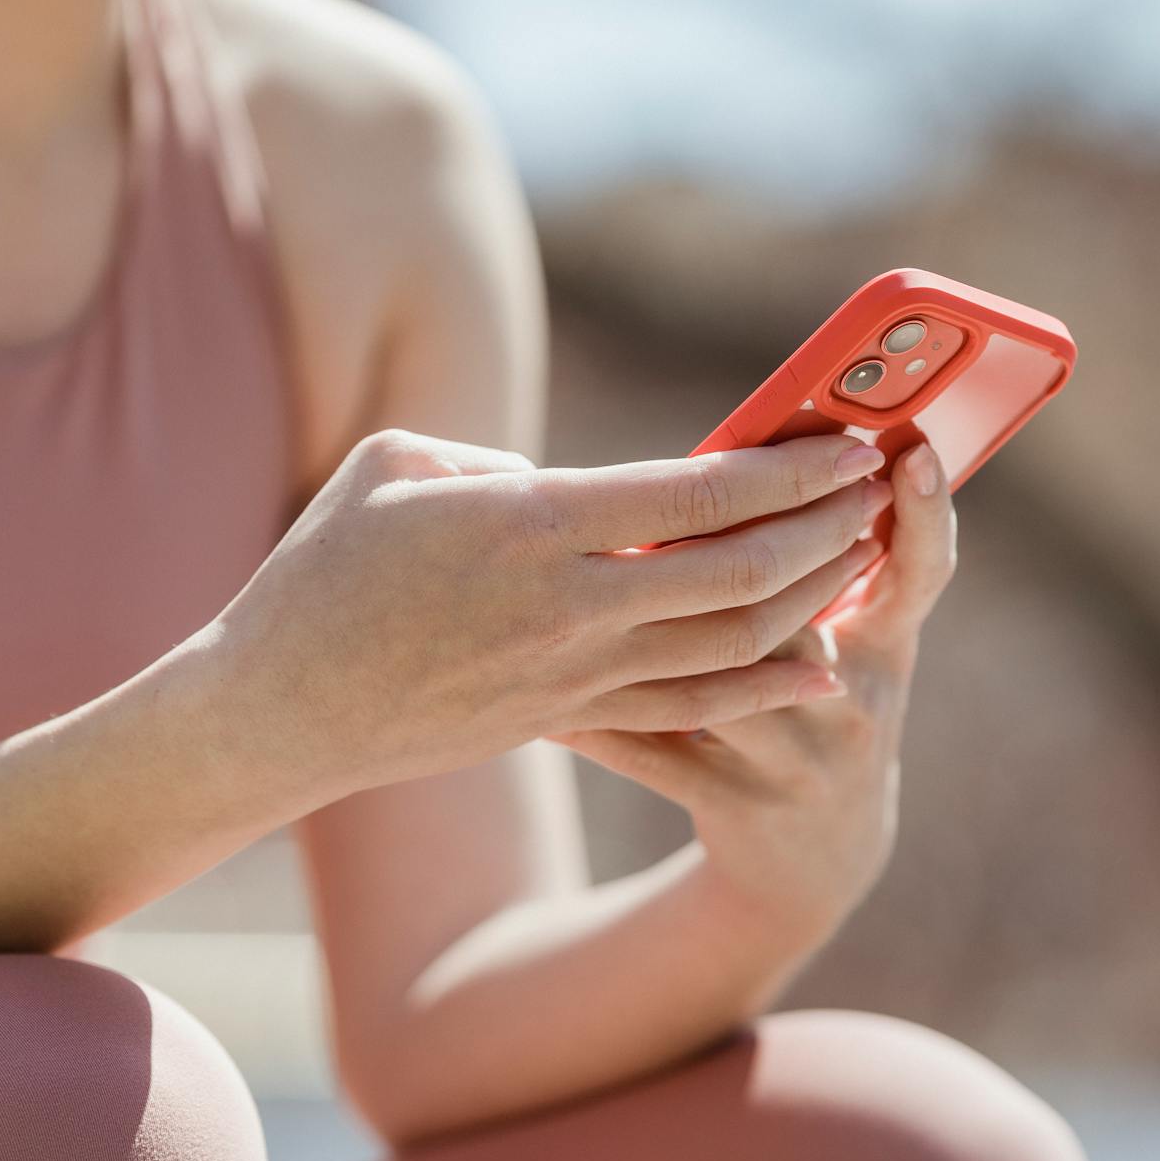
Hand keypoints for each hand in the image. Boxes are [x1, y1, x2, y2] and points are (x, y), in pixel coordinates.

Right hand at [182, 427, 895, 801]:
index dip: (785, 469)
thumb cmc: (322, 571)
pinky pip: (691, 704)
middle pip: (738, 570)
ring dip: (811, 596)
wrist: (282, 711)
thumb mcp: (393, 468)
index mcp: (528, 522)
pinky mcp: (567, 718)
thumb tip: (568, 484)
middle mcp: (567, 604)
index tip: (843, 442)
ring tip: (863, 552)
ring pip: (729, 641)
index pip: (694, 493)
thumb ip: (495, 456)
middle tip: (878, 488)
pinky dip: (765, 683)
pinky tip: (820, 662)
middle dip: (824, 526)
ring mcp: (573, 672)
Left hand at [553, 440, 956, 942]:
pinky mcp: (736, 803)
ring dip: (654, 623)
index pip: (921, 570)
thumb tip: (753, 462)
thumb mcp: (853, 647)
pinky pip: (652, 752)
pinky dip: (592, 721)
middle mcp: (856, 704)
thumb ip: (818, 570)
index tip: (911, 449)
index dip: (926, 511)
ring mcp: (798, 761)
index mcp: (888, 648)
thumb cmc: (824, 716)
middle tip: (695, 490)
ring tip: (596, 569)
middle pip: (800, 615)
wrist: (819, 863)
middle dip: (748, 553)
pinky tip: (538, 694)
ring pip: (725, 679)